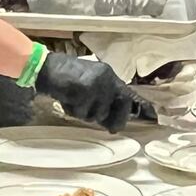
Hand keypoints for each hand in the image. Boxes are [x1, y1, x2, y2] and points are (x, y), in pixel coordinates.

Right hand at [34, 51, 155, 132]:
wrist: (44, 68)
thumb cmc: (64, 78)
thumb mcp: (89, 84)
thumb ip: (104, 98)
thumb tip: (113, 121)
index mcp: (108, 75)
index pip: (128, 94)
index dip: (138, 108)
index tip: (151, 118)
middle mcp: (106, 78)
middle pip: (120, 105)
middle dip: (115, 119)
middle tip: (111, 127)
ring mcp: (96, 84)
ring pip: (98, 114)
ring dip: (86, 114)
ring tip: (74, 101)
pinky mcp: (84, 89)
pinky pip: (83, 112)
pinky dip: (74, 111)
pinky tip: (67, 99)